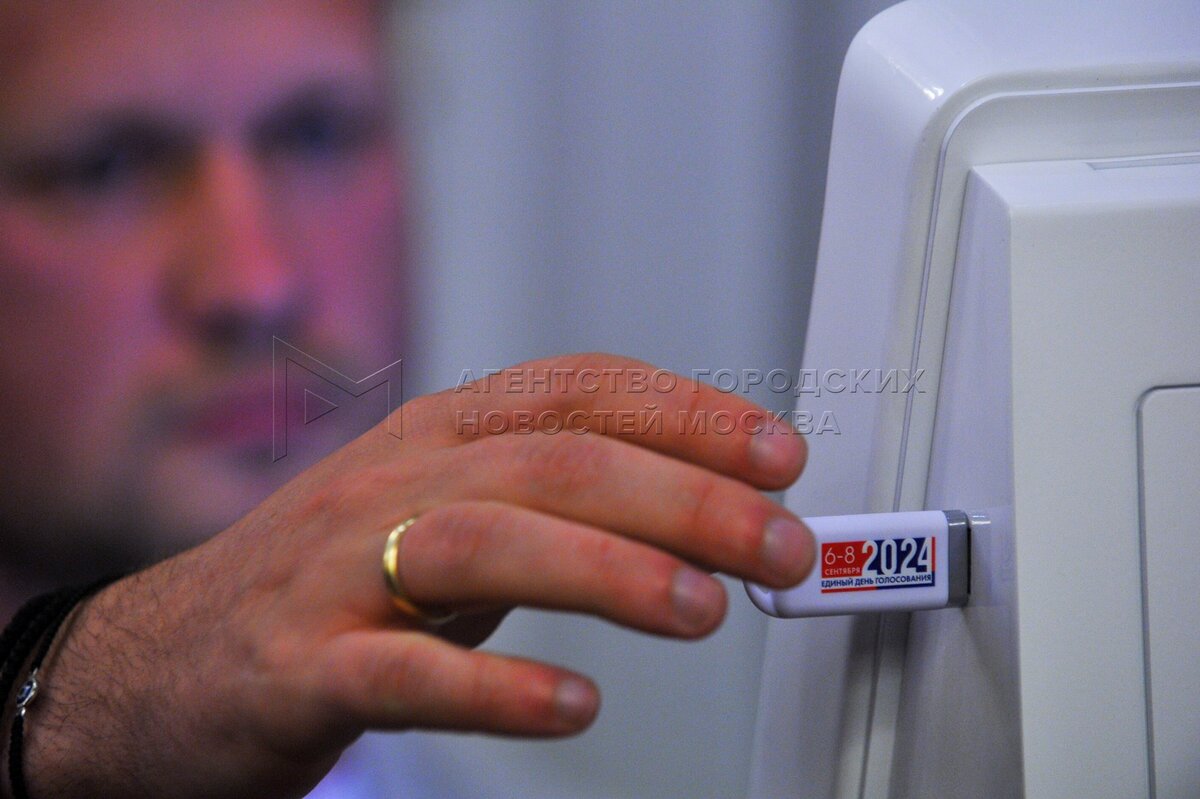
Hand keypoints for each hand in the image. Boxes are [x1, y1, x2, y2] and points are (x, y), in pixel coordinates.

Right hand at [21, 354, 813, 798]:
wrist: (161, 663)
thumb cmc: (327, 582)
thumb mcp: (448, 518)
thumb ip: (553, 514)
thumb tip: (697, 524)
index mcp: (437, 434)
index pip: (577, 391)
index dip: (686, 413)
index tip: (775, 454)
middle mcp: (395, 481)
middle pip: (555, 463)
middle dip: (685, 497)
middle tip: (780, 544)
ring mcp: (341, 571)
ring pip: (487, 543)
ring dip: (609, 571)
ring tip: (702, 610)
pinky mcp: (299, 667)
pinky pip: (403, 671)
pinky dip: (496, 688)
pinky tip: (573, 707)